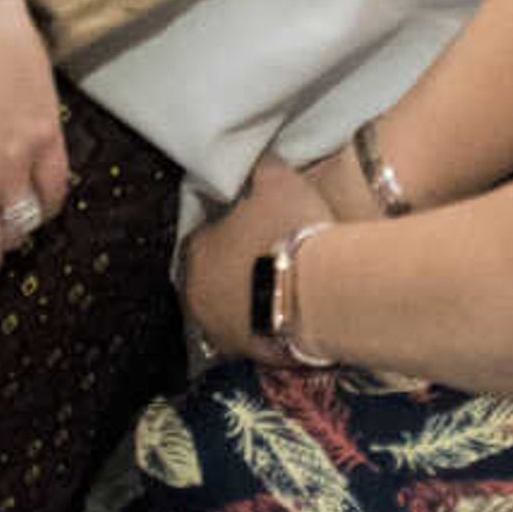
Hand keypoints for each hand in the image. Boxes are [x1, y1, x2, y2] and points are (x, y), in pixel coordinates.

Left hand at [180, 152, 334, 360]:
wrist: (318, 294)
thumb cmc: (289, 231)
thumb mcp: (275, 179)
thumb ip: (258, 167)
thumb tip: (255, 156)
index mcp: (194, 251)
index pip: (203, 234)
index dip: (229, 227)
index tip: (254, 224)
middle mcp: (195, 296)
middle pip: (212, 274)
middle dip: (234, 265)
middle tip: (267, 254)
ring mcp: (219, 331)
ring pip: (229, 306)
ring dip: (247, 296)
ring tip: (280, 283)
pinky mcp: (246, 355)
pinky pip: (252, 333)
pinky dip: (265, 322)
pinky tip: (288, 309)